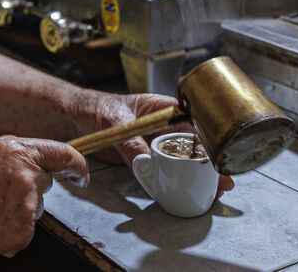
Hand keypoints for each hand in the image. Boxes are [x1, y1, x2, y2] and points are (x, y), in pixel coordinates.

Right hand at [0, 136, 88, 259]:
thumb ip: (10, 155)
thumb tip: (30, 162)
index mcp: (16, 152)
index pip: (63, 154)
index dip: (77, 165)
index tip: (80, 173)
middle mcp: (27, 178)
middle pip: (46, 183)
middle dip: (29, 188)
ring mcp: (27, 208)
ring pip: (34, 208)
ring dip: (18, 209)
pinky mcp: (22, 234)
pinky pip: (25, 230)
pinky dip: (9, 230)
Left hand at [71, 91, 234, 198]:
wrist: (74, 117)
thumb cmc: (96, 107)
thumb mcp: (115, 120)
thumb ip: (130, 140)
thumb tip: (145, 162)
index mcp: (162, 108)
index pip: (193, 121)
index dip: (208, 138)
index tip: (218, 155)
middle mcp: (163, 126)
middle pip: (192, 144)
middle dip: (209, 163)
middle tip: (223, 180)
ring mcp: (154, 143)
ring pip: (181, 160)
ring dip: (197, 175)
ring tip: (214, 191)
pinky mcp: (144, 158)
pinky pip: (162, 170)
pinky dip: (173, 181)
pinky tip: (187, 191)